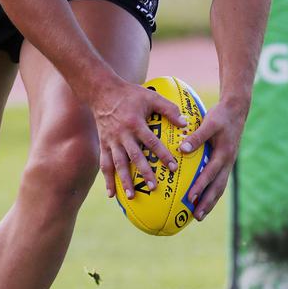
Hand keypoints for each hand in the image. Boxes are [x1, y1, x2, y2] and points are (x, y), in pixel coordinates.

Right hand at [95, 80, 186, 199]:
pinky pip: (104, 164)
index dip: (162, 154)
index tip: (173, 168)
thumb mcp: (150, 97)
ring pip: (117, 163)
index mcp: (135, 123)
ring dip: (124, 180)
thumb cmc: (130, 94)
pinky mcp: (103, 145)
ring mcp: (111, 141)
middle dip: (144, 172)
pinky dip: (107, 180)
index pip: (151, 141)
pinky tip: (112, 194)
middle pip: (134, 156)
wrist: (102, 92)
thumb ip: (168, 109)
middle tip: (154, 186)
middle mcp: (122, 134)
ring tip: (132, 196)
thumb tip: (185, 123)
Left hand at [179, 99, 245, 220]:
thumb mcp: (209, 123)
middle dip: (207, 203)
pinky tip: (202, 198)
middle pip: (218, 187)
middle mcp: (227, 162)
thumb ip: (196, 137)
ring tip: (199, 215)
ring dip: (210, 201)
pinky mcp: (225, 162)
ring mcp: (227, 164)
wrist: (236, 110)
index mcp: (223, 154)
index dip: (200, 187)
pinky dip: (211, 191)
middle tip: (197, 217)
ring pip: (219, 187)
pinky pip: (218, 180)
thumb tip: (182, 150)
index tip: (190, 198)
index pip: (210, 174)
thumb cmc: (220, 116)